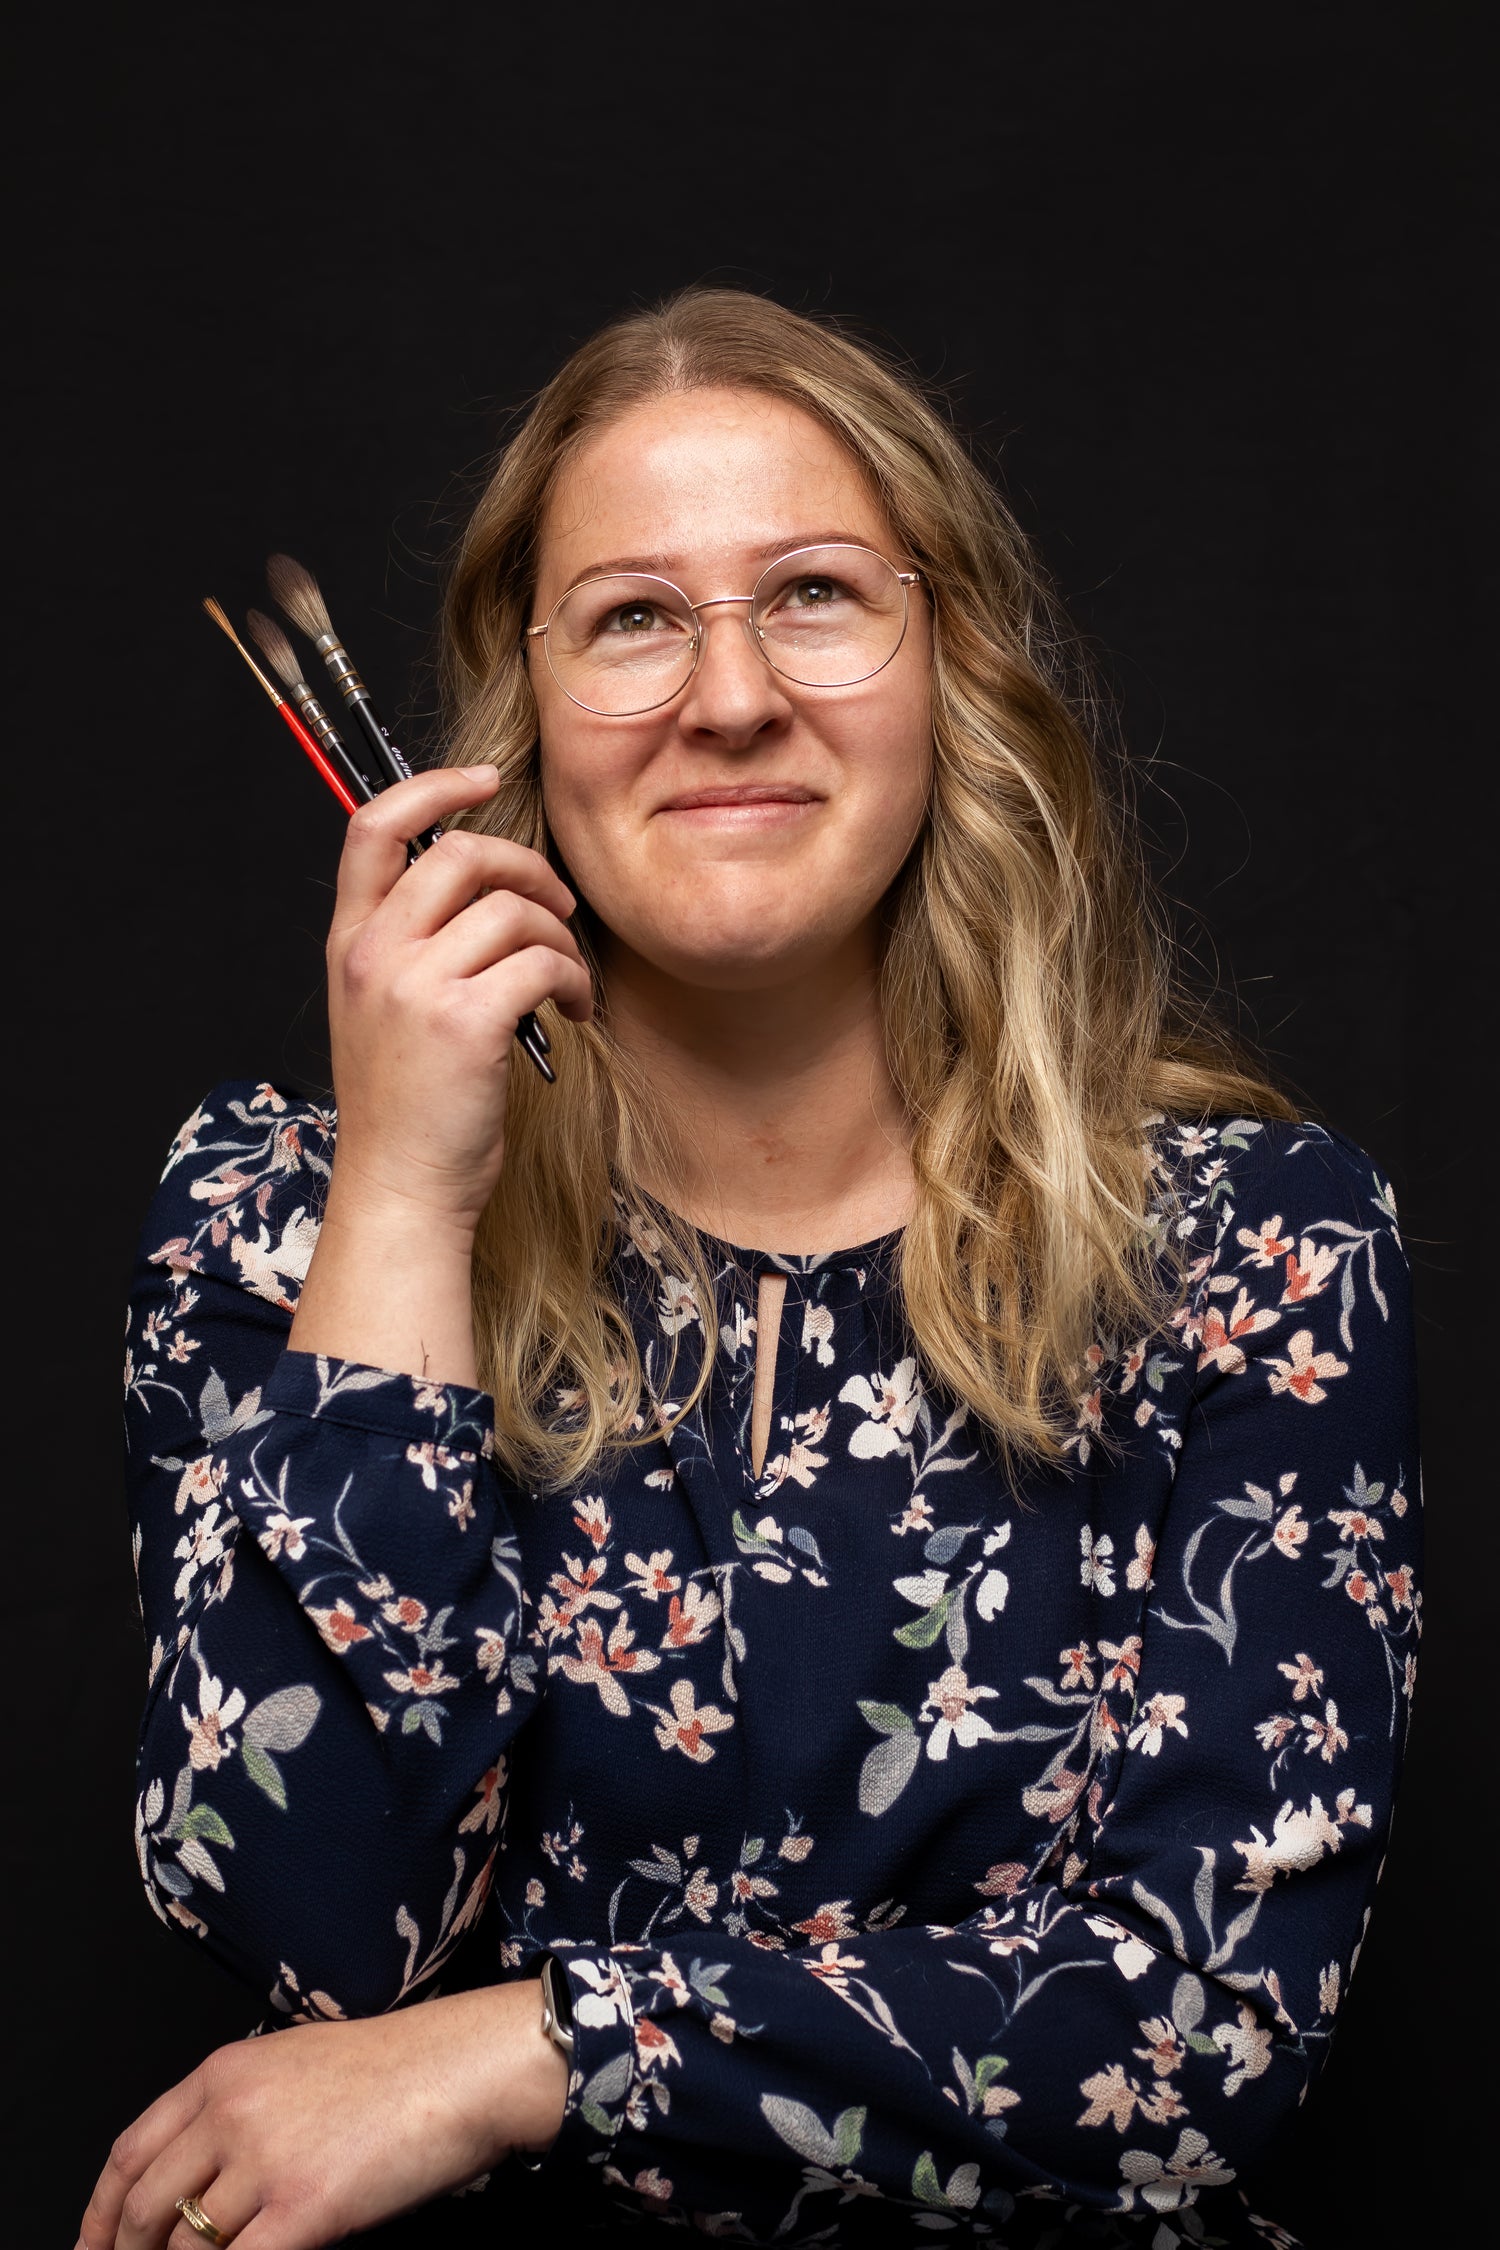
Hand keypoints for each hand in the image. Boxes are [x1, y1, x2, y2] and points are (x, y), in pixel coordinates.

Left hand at [78, 1980, 569, 2249]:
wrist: (464, 2068)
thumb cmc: (399, 2066)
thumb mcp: (296, 2062)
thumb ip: (238, 2107)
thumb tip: (197, 2172)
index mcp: (225, 2072)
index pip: (130, 2152)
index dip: (100, 2212)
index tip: (94, 2244)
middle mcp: (233, 2111)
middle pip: (145, 2206)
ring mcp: (266, 2160)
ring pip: (188, 2245)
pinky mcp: (305, 2208)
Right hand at [326, 765, 592, 1237]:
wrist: (402, 1189)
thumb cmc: (409, 1108)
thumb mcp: (385, 1014)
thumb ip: (413, 946)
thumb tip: (486, 887)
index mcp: (350, 944)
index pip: (371, 826)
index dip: (432, 788)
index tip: (485, 782)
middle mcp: (375, 954)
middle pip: (460, 854)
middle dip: (528, 869)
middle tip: (558, 908)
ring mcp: (415, 987)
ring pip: (514, 910)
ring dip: (561, 939)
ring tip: (568, 984)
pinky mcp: (465, 1022)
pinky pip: (542, 962)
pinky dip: (573, 980)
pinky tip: (573, 1012)